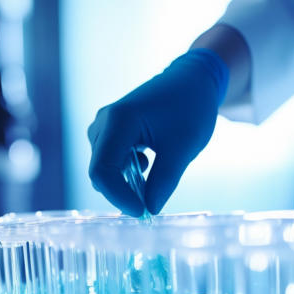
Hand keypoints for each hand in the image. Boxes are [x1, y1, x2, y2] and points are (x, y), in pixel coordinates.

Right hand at [87, 49, 228, 214]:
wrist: (193, 80)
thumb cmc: (190, 107)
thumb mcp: (182, 148)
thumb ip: (164, 181)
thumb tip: (150, 210)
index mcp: (118, 121)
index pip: (103, 171)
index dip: (118, 197)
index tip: (143, 212)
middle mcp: (103, 123)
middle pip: (100, 172)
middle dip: (123, 193)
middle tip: (151, 205)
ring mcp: (105, 126)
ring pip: (105, 169)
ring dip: (126, 183)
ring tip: (155, 179)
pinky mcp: (111, 132)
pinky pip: (110, 162)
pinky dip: (127, 173)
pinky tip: (150, 167)